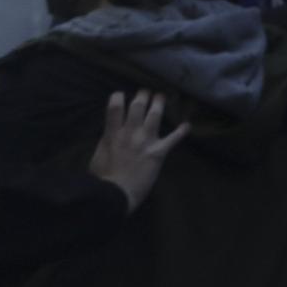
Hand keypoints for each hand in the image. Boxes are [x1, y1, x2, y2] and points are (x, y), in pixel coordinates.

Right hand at [88, 91, 189, 213]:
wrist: (115, 194)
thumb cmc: (102, 179)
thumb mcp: (98, 155)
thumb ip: (106, 142)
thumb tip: (109, 135)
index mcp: (112, 134)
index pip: (115, 108)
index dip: (118, 97)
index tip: (121, 94)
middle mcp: (130, 133)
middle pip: (138, 107)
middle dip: (143, 96)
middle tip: (146, 92)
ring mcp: (145, 141)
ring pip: (155, 116)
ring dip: (159, 104)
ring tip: (162, 97)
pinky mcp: (158, 152)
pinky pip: (173, 139)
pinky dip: (181, 132)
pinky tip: (187, 125)